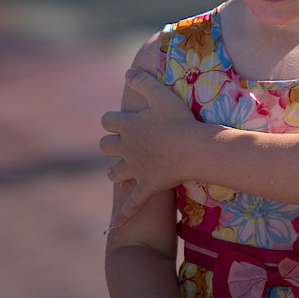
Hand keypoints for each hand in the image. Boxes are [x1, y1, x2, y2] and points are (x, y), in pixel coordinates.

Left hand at [101, 68, 197, 226]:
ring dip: (115, 170)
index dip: (113, 118)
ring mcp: (134, 169)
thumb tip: (127, 72)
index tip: (123, 118)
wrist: (193, 149)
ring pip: (113, 172)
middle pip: (105, 145)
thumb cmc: (180, 120)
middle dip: (111, 143)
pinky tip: (114, 225)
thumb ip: (144, 82)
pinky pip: (131, 203)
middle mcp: (125, 148)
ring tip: (123, 169)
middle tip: (125, 141)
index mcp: (127, 126)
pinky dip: (123, 214)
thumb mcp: (162, 95)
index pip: (107, 120)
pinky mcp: (145, 186)